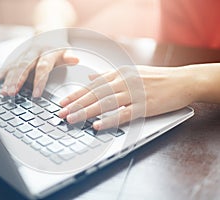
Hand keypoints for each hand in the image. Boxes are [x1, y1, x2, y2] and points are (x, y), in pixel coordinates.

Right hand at [0, 45, 78, 96]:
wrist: (48, 30)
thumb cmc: (58, 46)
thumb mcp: (66, 50)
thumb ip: (68, 57)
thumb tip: (75, 60)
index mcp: (47, 52)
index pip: (43, 67)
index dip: (39, 81)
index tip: (36, 95)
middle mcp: (34, 52)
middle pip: (24, 66)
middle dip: (17, 80)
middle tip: (12, 93)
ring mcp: (24, 53)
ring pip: (14, 66)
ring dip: (7, 79)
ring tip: (3, 92)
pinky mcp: (17, 55)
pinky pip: (7, 64)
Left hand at [58, 65, 196, 129]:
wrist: (183, 81)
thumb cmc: (157, 78)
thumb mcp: (132, 72)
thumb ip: (110, 75)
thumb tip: (91, 78)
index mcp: (120, 74)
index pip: (93, 86)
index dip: (76, 94)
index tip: (63, 102)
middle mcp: (124, 83)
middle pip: (95, 94)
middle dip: (76, 104)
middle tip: (60, 113)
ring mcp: (134, 94)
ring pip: (105, 103)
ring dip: (87, 112)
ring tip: (72, 119)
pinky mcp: (145, 106)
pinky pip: (124, 114)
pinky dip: (109, 120)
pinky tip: (98, 125)